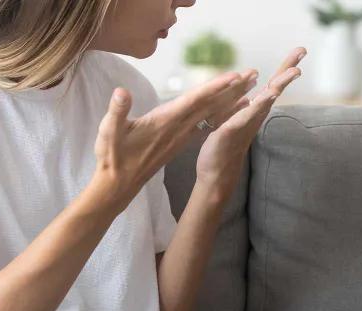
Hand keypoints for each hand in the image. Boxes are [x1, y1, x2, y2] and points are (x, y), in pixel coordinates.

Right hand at [90, 69, 258, 213]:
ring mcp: (181, 136)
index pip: (194, 101)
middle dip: (232, 89)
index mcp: (165, 122)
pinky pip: (206, 125)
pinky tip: (231, 110)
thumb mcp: (108, 133)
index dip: (214, 88)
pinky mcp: (179, 141)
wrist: (118, 185)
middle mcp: (179, 129)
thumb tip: (121, 92)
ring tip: (250, 88)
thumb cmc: (112, 158)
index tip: (233, 77)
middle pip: (210, 105)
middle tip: (253, 74)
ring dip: (230, 101)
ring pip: (211, 115)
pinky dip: (220, 116)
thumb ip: (116, 112)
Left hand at [194, 47, 306, 202]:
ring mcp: (246, 123)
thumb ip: (245, 109)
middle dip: (288, 70)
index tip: (300, 51)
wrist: (216, 174)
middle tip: (302, 51)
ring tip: (294, 71)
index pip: (272, 85)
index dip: (285, 68)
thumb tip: (252, 97)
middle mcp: (254, 116)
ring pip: (266, 100)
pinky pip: (246, 115)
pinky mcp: (232, 130)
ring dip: (279, 85)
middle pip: (275, 88)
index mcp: (254, 111)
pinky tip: (267, 95)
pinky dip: (258, 105)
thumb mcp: (235, 121)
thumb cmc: (225, 149)